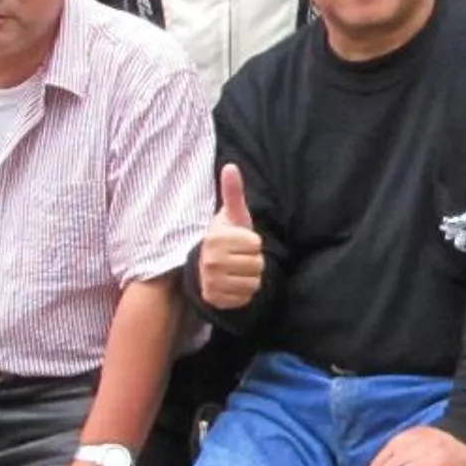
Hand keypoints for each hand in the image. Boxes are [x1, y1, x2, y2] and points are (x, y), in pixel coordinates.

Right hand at [199, 163, 265, 311]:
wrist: (209, 266)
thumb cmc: (227, 237)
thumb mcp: (232, 215)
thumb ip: (233, 192)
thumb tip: (231, 166)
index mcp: (215, 239)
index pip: (255, 244)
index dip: (252, 242)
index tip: (239, 241)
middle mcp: (210, 261)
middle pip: (257, 264)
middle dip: (253, 260)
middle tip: (238, 256)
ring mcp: (211, 282)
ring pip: (254, 281)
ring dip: (250, 275)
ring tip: (236, 268)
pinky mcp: (216, 299)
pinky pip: (247, 296)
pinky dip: (245, 291)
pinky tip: (233, 282)